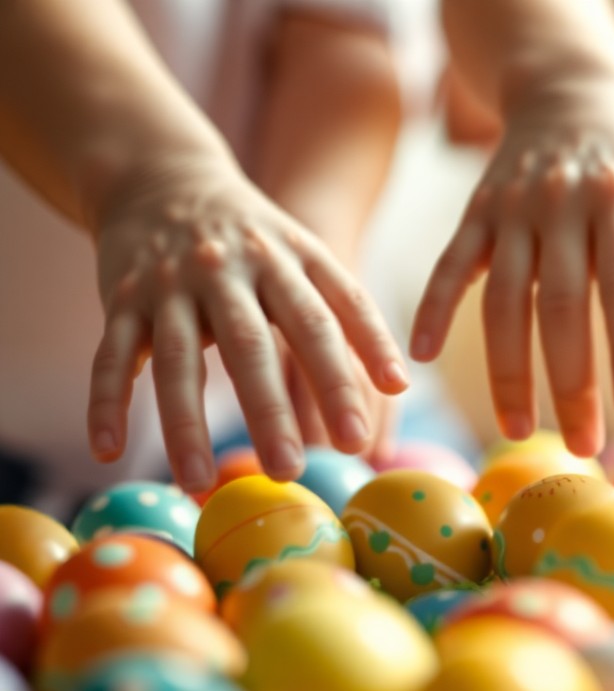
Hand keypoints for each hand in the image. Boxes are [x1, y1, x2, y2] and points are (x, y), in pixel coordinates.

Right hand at [87, 154, 408, 491]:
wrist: (162, 176)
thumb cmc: (253, 241)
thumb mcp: (305, 257)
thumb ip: (347, 315)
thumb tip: (398, 386)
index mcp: (288, 259)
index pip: (333, 312)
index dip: (360, 358)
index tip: (378, 416)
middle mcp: (231, 270)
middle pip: (255, 345)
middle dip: (273, 410)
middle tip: (293, 470)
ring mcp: (172, 284)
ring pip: (179, 360)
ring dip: (186, 425)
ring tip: (201, 482)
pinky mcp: (122, 299)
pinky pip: (112, 357)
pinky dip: (105, 404)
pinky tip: (107, 451)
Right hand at [411, 82, 613, 456]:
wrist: (567, 90)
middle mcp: (563, 204)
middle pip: (563, 307)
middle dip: (571, 382)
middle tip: (583, 445)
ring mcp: (512, 208)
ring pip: (505, 300)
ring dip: (509, 371)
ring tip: (518, 430)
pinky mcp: (476, 212)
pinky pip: (450, 266)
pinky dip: (434, 310)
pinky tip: (422, 359)